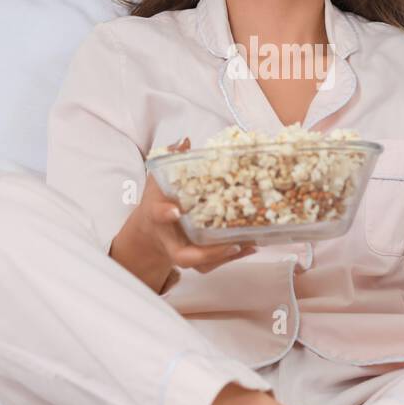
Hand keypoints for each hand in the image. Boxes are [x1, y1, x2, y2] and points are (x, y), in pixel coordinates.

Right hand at [108, 136, 258, 291]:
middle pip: (184, 255)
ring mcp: (184, 252)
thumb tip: (185, 141)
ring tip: (248, 243)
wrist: (151, 230)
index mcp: (157, 214)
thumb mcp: (159, 176)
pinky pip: (214, 263)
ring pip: (203, 263)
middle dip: (207, 253)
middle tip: (230, 244)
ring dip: (226, 255)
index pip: (158, 214)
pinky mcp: (197, 259)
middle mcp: (170, 239)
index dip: (167, 213)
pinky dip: (233, 255)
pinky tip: (252, 244)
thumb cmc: (158, 200)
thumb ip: (170, 159)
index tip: (177, 210)